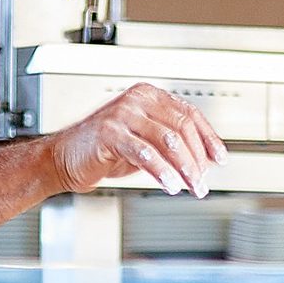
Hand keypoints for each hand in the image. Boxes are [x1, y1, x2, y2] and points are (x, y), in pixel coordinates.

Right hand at [46, 84, 227, 196]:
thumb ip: (172, 145)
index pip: (189, 114)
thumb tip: (205, 160)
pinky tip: (170, 185)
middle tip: (203, 182)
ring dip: (184, 168)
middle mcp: (138, 99)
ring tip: (191, 187)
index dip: (208, 138)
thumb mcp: (146, 143)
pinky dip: (162, 171)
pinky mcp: (109, 132)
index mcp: (149, 96)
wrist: (64, 158)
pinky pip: (145, 153)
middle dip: (197, 158)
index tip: (219, 158)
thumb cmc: (105, 151)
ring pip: (168, 140)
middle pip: (182, 127)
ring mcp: (122, 113)